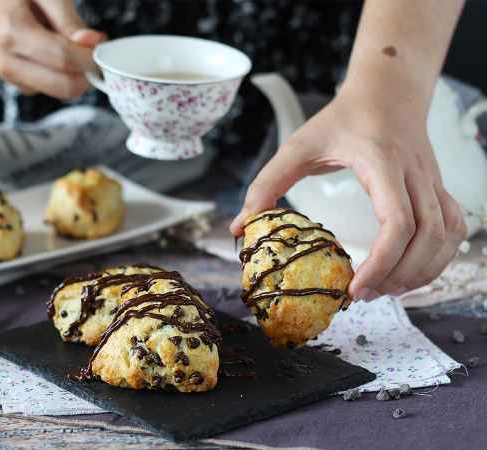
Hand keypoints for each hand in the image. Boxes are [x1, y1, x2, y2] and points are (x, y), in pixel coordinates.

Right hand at [0, 0, 104, 98]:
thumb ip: (68, 21)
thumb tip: (93, 43)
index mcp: (12, 34)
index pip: (64, 59)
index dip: (90, 56)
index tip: (100, 43)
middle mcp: (9, 63)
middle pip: (65, 86)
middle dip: (87, 72)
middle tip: (93, 49)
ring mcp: (13, 78)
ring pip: (63, 92)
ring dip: (77, 74)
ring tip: (72, 46)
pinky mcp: (21, 85)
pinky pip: (56, 89)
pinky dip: (66, 76)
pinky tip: (59, 54)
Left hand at [230, 79, 466, 300]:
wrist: (388, 91)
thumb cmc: (343, 117)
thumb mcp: (298, 145)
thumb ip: (267, 183)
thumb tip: (240, 225)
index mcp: (382, 162)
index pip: (398, 221)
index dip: (381, 262)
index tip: (354, 287)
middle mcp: (415, 174)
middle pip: (427, 237)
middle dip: (399, 275)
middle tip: (363, 296)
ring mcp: (432, 181)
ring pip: (447, 236)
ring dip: (422, 271)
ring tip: (386, 290)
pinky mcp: (438, 188)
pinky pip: (454, 229)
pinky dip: (439, 257)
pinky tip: (412, 272)